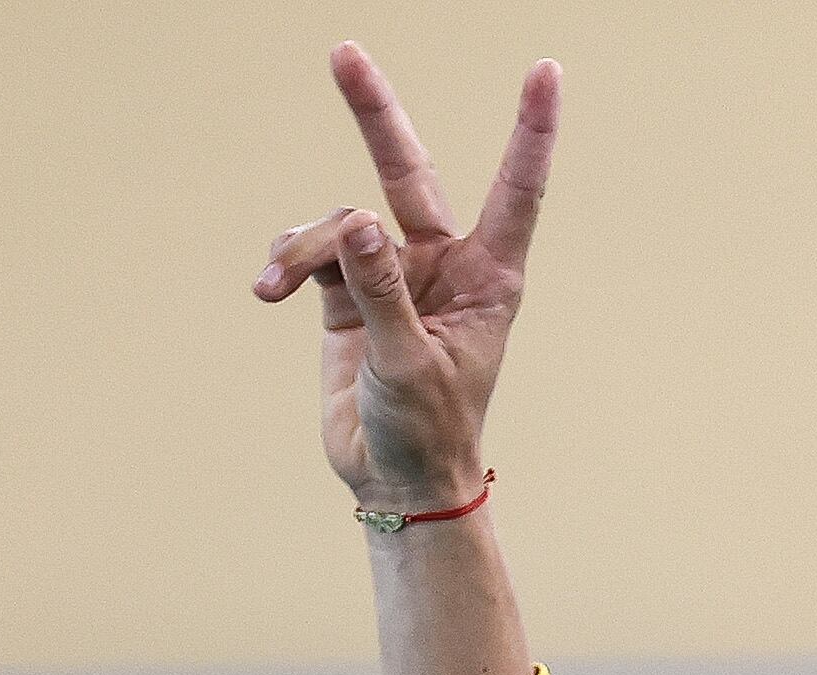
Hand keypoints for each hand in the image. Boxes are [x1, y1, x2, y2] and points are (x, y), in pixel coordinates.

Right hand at [251, 44, 559, 513]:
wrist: (393, 481)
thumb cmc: (427, 431)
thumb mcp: (408, 364)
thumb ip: (380, 293)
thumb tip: (357, 222)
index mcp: (488, 278)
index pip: (514, 189)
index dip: (530, 130)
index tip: (545, 70)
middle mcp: (443, 265)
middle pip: (406, 171)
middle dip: (374, 113)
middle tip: (344, 52)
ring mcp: (392, 274)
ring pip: (341, 223)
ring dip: (306, 248)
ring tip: (277, 286)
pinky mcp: (348, 293)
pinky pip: (311, 250)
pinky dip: (289, 261)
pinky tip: (270, 288)